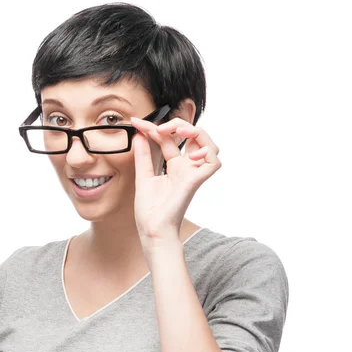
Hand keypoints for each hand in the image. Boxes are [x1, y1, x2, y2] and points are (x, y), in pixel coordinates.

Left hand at [130, 116, 220, 240]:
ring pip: (210, 145)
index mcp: (173, 166)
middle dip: (179, 124)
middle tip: (160, 128)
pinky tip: (189, 154)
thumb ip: (143, 156)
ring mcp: (192, 174)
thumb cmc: (149, 210)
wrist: (151, 229)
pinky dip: (207, 152)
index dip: (154, 128)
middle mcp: (186, 168)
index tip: (137, 122)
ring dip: (197, 132)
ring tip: (180, 132)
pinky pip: (214, 162)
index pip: (169, 139)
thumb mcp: (143, 177)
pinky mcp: (196, 181)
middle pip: (194, 136)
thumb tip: (139, 134)